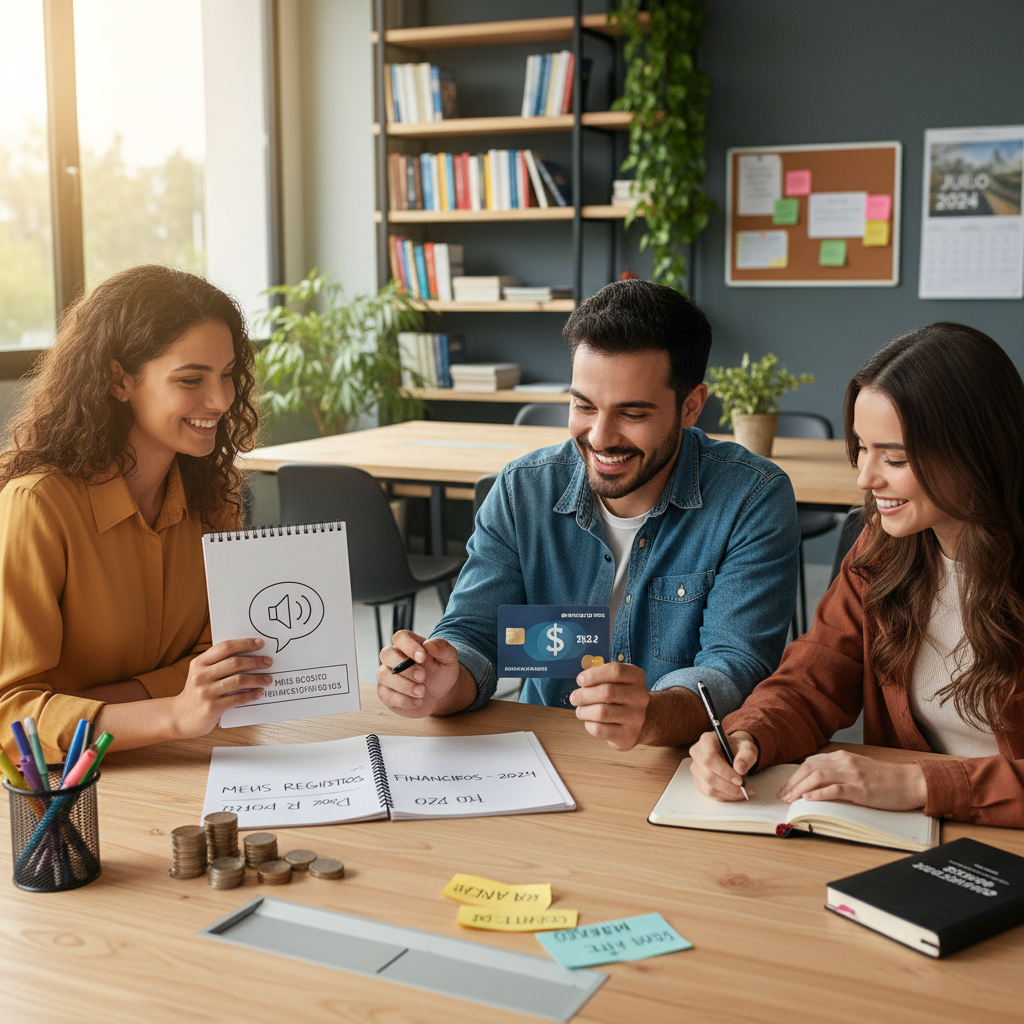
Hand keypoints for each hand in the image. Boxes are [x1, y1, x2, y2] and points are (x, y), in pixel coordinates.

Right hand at [172, 637, 270, 737]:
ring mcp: (206, 692)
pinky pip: (238, 698)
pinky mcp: (212, 707)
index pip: (225, 647)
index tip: (260, 643)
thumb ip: (218, 663)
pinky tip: (259, 692)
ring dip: (257, 679)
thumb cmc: (197, 692)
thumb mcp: (201, 673)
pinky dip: (252, 694)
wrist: (180, 718)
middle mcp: (201, 675)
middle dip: (255, 661)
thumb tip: (249, 653)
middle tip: (268, 661)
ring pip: (239, 680)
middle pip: (235, 663)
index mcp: (199, 663)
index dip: (245, 643)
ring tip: (268, 679)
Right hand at [377, 630, 462, 717]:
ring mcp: (387, 675)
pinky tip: (418, 701)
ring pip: (383, 675)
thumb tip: (428, 643)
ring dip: (404, 685)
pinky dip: (403, 700)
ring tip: (422, 692)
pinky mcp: (386, 693)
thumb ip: (443, 648)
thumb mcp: (449, 660)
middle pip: (386, 654)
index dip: (408, 646)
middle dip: (405, 668)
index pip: (400, 637)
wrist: (440, 695)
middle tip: (422, 677)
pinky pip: (386, 695)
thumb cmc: (441, 673)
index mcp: (409, 644)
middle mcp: (394, 658)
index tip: (423, 658)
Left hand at [569, 661, 649, 750]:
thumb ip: (602, 677)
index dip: (593, 674)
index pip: (615, 671)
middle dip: (583, 695)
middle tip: (575, 698)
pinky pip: (600, 729)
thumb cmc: (623, 697)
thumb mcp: (620, 681)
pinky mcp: (628, 736)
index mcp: (637, 678)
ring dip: (584, 711)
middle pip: (606, 692)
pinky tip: (590, 721)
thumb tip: (582, 682)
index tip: (580, 680)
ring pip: (601, 712)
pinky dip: (589, 724)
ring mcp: (636, 718)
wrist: (644, 721)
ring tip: (580, 710)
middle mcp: (640, 697)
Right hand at [689, 729, 758, 799]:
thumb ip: (746, 756)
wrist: (732, 752)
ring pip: (708, 787)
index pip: (709, 758)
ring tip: (744, 792)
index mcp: (707, 740)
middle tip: (745, 789)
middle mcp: (697, 753)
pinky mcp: (698, 780)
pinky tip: (735, 794)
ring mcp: (695, 768)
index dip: (724, 772)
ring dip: (728, 794)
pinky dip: (724, 796)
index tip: (740, 781)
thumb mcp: (747, 748)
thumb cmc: (738, 749)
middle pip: (708, 776)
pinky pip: (709, 793)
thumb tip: (740, 769)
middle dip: (729, 787)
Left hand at [777, 750, 926, 810]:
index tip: (785, 788)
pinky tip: (809, 799)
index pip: (810, 763)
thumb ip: (837, 771)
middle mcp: (844, 762)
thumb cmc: (884, 779)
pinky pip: (835, 789)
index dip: (794, 776)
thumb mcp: (856, 768)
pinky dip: (819, 794)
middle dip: (792, 783)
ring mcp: (852, 775)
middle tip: (782, 796)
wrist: (909, 782)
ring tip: (791, 799)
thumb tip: (815, 782)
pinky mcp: (861, 789)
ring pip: (818, 777)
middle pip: (809, 769)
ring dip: (800, 789)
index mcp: (841, 757)